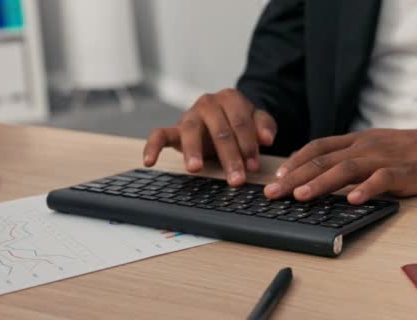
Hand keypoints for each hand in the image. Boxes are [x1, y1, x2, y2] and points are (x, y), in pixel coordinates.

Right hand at [143, 88, 276, 185]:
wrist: (226, 117)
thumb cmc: (243, 122)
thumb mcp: (259, 121)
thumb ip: (264, 127)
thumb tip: (267, 139)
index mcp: (231, 98)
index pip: (240, 123)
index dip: (248, 146)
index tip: (254, 167)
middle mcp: (208, 102)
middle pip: (219, 130)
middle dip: (229, 157)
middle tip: (236, 179)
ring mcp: (190, 115)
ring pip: (190, 130)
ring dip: (193, 151)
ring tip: (196, 169)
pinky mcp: (174, 129)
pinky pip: (159, 134)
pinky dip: (152, 146)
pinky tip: (149, 162)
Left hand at [263, 128, 416, 202]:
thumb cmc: (408, 151)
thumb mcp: (375, 148)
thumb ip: (350, 157)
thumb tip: (319, 173)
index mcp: (357, 141)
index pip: (318, 148)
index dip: (295, 161)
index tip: (276, 177)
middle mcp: (365, 146)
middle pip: (324, 160)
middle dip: (295, 177)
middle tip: (273, 193)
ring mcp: (383, 158)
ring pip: (346, 168)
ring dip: (321, 183)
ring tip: (301, 196)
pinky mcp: (404, 171)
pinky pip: (382, 179)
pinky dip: (366, 189)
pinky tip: (352, 200)